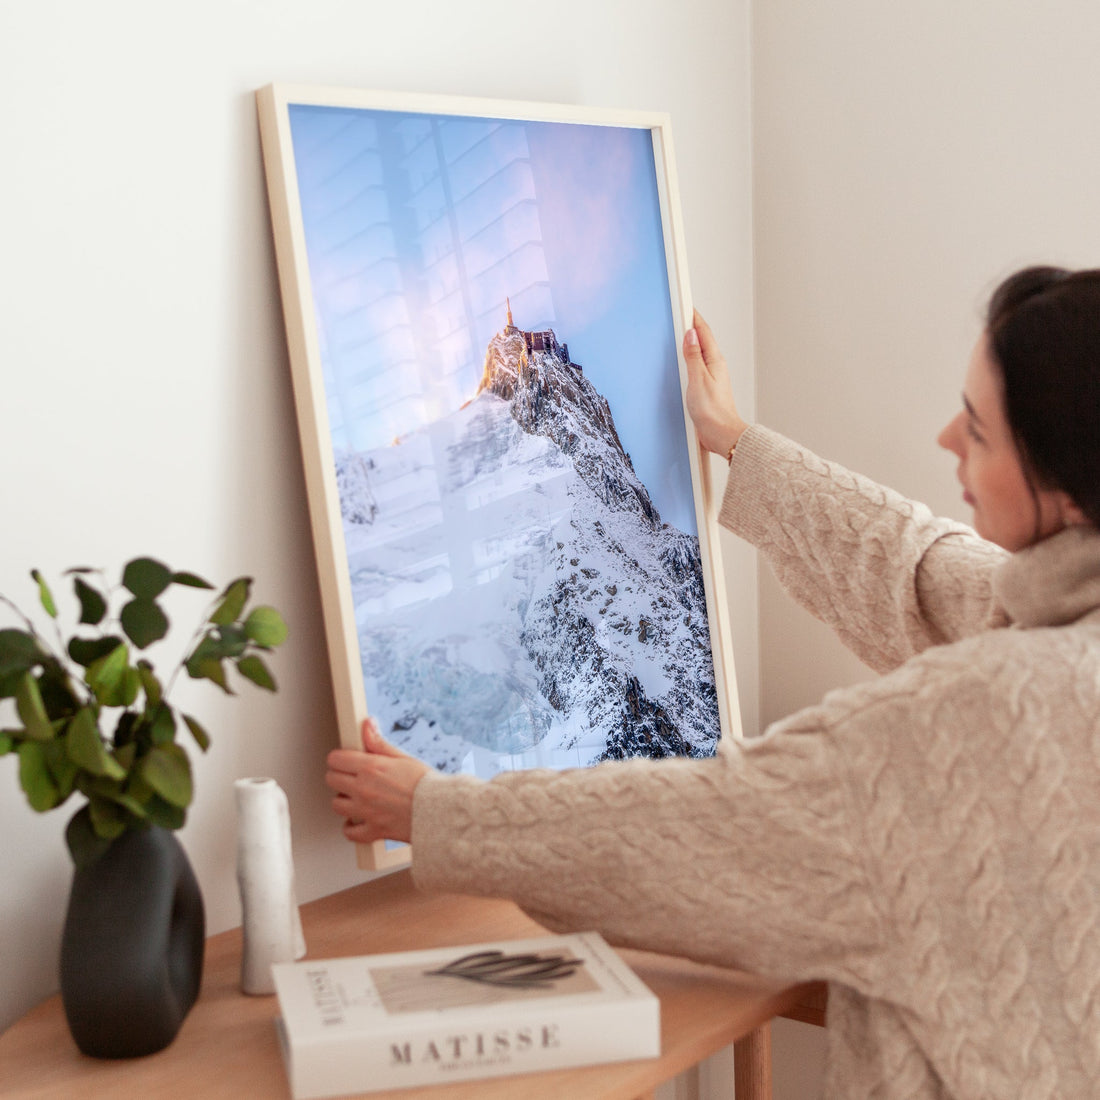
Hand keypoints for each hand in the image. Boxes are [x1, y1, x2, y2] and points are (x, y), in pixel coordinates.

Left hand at [325, 718, 430, 844]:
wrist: (441, 811)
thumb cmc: (426, 784)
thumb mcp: (402, 757)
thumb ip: (379, 743)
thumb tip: (367, 725)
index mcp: (371, 768)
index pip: (336, 759)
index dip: (340, 758)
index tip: (346, 760)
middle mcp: (364, 789)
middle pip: (331, 780)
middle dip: (339, 776)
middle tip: (351, 777)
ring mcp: (366, 811)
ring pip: (336, 805)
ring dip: (344, 800)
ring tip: (356, 797)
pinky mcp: (373, 830)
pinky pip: (350, 832)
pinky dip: (351, 827)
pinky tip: (358, 820)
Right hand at [683, 309, 748, 456]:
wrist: (722, 434)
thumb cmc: (712, 411)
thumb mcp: (698, 380)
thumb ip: (693, 356)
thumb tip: (690, 335)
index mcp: (714, 361)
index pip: (703, 332)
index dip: (694, 317)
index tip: (685, 304)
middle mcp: (715, 366)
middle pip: (702, 340)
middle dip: (692, 325)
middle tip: (681, 312)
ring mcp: (711, 377)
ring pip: (700, 352)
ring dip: (691, 341)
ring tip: (681, 331)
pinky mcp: (706, 388)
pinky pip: (697, 366)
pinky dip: (689, 357)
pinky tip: (684, 360)